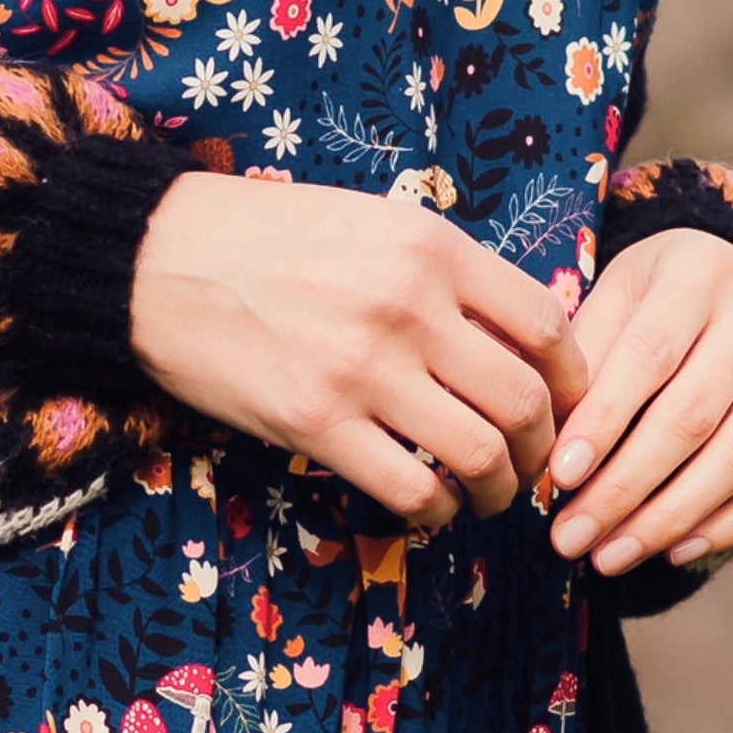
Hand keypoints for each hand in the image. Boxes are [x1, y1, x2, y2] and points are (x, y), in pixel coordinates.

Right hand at [131, 172, 588, 529]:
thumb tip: (511, 338)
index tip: (569, 406)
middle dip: (545, 449)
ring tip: (487, 497)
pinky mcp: (314, 421)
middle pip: (525, 400)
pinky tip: (427, 505)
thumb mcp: (371, 222)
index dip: (574, 379)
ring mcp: (363, 367)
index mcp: (431, 247)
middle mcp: (408, 305)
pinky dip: (434, 510)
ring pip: (480, 454)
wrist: (158, 258)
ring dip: (498, 491)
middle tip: (534, 467)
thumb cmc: (266, 237)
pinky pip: (409, 488)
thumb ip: (442, 272)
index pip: (546, 324)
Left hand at [547, 229, 732, 575]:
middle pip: (693, 415)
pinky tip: (672, 551)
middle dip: (626, 487)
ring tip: (610, 556)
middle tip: (572, 537)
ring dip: (669, 518)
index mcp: (698, 272)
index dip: (603, 419)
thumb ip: (584, 358)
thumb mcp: (611, 297)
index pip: (649, 355)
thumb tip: (551, 445)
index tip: (560, 476)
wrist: (731, 280)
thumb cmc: (651, 296)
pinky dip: (729, 524)